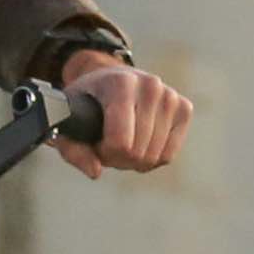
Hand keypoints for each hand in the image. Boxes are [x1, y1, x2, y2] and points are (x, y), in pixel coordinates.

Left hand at [56, 52, 189, 178]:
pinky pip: (169, 155)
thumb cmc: (87, 103)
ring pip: (154, 157)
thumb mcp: (69, 122)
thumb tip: (96, 172)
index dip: (104, 153)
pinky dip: (152, 158)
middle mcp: (150, 85)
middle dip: (119, 158)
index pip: (120, 142)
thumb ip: (74, 150)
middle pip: (137, 153)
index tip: (96, 141)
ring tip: (123, 141)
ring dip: (135, 160)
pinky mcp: (184, 108)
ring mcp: (170, 96)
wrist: (109, 80)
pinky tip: (140, 143)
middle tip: (108, 142)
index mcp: (120, 83)